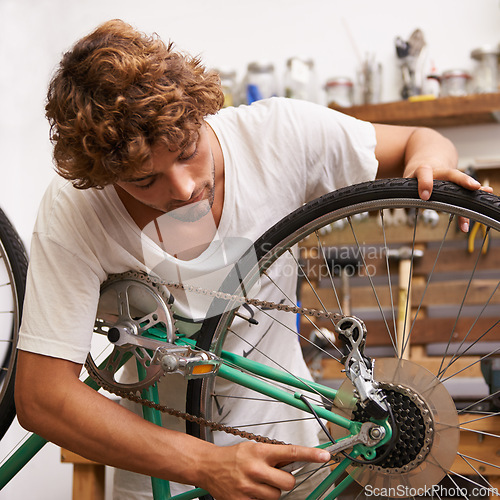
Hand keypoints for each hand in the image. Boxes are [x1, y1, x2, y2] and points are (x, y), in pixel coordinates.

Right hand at [199, 441, 329, 499]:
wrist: (209, 466)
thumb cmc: (233, 456)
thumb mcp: (254, 447)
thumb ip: (273, 455)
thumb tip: (294, 461)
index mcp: (260, 451)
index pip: (291, 452)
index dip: (310, 455)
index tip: (325, 456)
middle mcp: (256, 468)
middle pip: (288, 482)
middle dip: (285, 481)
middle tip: (275, 476)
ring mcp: (249, 487)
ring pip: (277, 496)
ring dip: (272, 492)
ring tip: (259, 483)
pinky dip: (261, 499)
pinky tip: (252, 491)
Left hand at [403, 163, 493, 231]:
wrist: (427, 155)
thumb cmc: (415, 173)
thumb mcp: (406, 180)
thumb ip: (406, 194)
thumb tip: (409, 209)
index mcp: (423, 169)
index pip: (423, 174)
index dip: (425, 184)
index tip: (425, 197)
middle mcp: (438, 171)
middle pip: (450, 173)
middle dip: (461, 180)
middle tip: (474, 187)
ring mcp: (448, 176)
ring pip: (461, 182)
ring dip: (473, 189)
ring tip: (486, 192)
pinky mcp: (455, 183)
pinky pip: (463, 195)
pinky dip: (468, 207)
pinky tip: (480, 212)